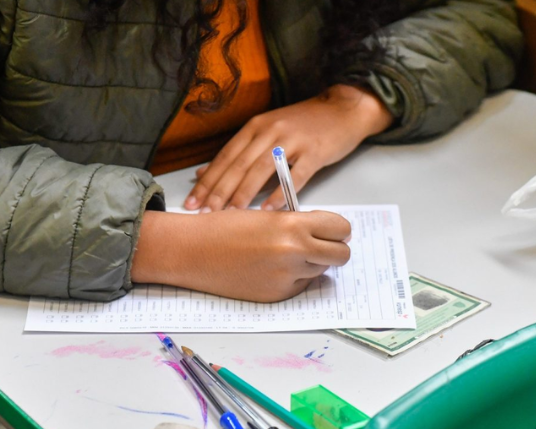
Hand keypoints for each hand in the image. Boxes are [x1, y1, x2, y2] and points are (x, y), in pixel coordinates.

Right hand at [131, 209, 351, 301]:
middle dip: (334, 249)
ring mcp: (286, 277)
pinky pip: (300, 286)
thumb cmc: (224, 228)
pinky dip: (293, 278)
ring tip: (286, 255)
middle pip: (341, 255)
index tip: (331, 230)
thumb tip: (325, 233)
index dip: (337, 229)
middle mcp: (294, 253)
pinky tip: (270, 269)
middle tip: (320, 245)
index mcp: (293, 226)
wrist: (193, 252)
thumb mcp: (268, 217)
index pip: (340, 229)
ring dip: (312, 264)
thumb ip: (298, 224)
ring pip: (321, 271)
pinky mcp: (277, 296)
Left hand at [184, 84, 392, 211]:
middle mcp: (270, 131)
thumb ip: (237, 151)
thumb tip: (204, 171)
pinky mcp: (315, 151)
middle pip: (239, 165)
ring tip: (230, 213)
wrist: (342, 109)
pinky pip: (294, 176)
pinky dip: (280, 193)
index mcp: (255, 126)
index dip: (208, 181)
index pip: (225, 157)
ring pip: (262, 169)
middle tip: (205, 213)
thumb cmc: (303, 124)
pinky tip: (268, 209)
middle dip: (219, 191)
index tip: (192, 202)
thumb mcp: (266, 131)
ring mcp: (293, 140)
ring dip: (244, 193)